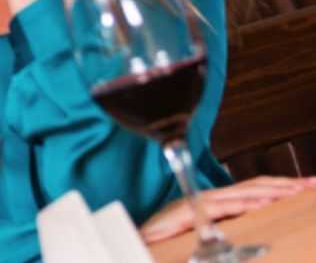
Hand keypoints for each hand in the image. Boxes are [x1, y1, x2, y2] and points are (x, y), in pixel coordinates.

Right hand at [140, 176, 315, 242]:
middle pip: (252, 186)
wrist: (133, 245)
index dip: (278, 187)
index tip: (305, 187)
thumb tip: (242, 228)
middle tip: (312, 185)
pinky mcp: (186, 212)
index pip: (252, 191)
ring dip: (271, 192)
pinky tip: (263, 203)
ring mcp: (196, 204)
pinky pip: (221, 206)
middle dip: (284, 185)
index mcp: (212, 205)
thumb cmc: (161, 245)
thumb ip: (219, 230)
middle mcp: (206, 200)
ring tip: (297, 192)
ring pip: (241, 193)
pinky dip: (243, 203)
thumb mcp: (200, 239)